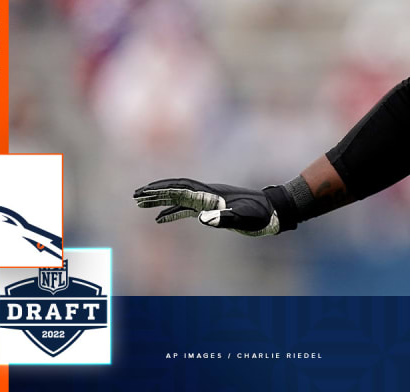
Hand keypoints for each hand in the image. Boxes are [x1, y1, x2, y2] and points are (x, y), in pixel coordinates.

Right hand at [133, 178, 294, 236]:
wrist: (275, 211)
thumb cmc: (261, 215)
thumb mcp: (245, 218)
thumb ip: (226, 219)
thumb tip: (203, 219)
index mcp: (211, 194)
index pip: (181, 188)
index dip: (162, 189)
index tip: (143, 192)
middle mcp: (208, 194)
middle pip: (176, 189)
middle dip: (155, 192)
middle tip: (134, 195)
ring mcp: (210, 201)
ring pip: (179, 198)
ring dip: (159, 200)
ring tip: (140, 205)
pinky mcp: (213, 209)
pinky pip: (187, 209)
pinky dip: (171, 213)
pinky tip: (160, 220)